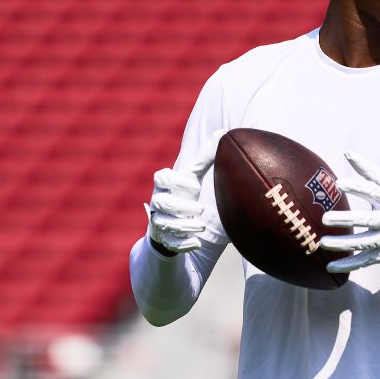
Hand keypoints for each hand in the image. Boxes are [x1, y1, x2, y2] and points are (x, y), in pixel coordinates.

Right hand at [146, 129, 226, 254]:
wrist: (170, 222)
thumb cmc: (182, 194)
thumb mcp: (192, 176)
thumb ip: (204, 158)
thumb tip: (221, 134)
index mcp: (164, 184)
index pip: (161, 177)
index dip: (175, 180)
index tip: (194, 184)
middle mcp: (158, 201)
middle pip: (162, 202)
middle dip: (180, 206)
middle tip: (200, 208)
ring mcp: (158, 221)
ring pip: (166, 224)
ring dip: (185, 226)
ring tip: (202, 226)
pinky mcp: (163, 238)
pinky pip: (170, 243)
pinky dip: (183, 244)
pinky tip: (197, 243)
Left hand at [319, 151, 379, 272]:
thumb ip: (368, 170)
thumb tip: (347, 153)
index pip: (374, 192)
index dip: (358, 187)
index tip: (339, 183)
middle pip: (367, 220)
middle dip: (346, 219)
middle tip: (325, 218)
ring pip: (363, 243)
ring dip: (343, 244)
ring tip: (322, 243)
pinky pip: (363, 261)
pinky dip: (348, 265)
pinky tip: (330, 266)